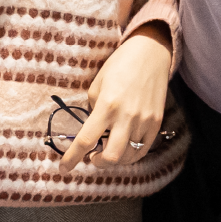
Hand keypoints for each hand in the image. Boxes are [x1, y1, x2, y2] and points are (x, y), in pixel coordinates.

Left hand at [58, 24, 172, 173]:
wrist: (151, 52)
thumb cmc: (119, 64)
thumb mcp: (98, 84)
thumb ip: (93, 109)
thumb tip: (93, 130)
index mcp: (106, 105)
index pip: (85, 140)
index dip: (71, 158)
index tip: (63, 168)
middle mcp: (126, 116)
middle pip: (110, 157)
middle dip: (97, 162)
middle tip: (93, 155)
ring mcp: (144, 121)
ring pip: (128, 157)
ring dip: (114, 158)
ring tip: (109, 148)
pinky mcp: (157, 122)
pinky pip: (143, 150)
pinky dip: (131, 155)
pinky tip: (124, 147)